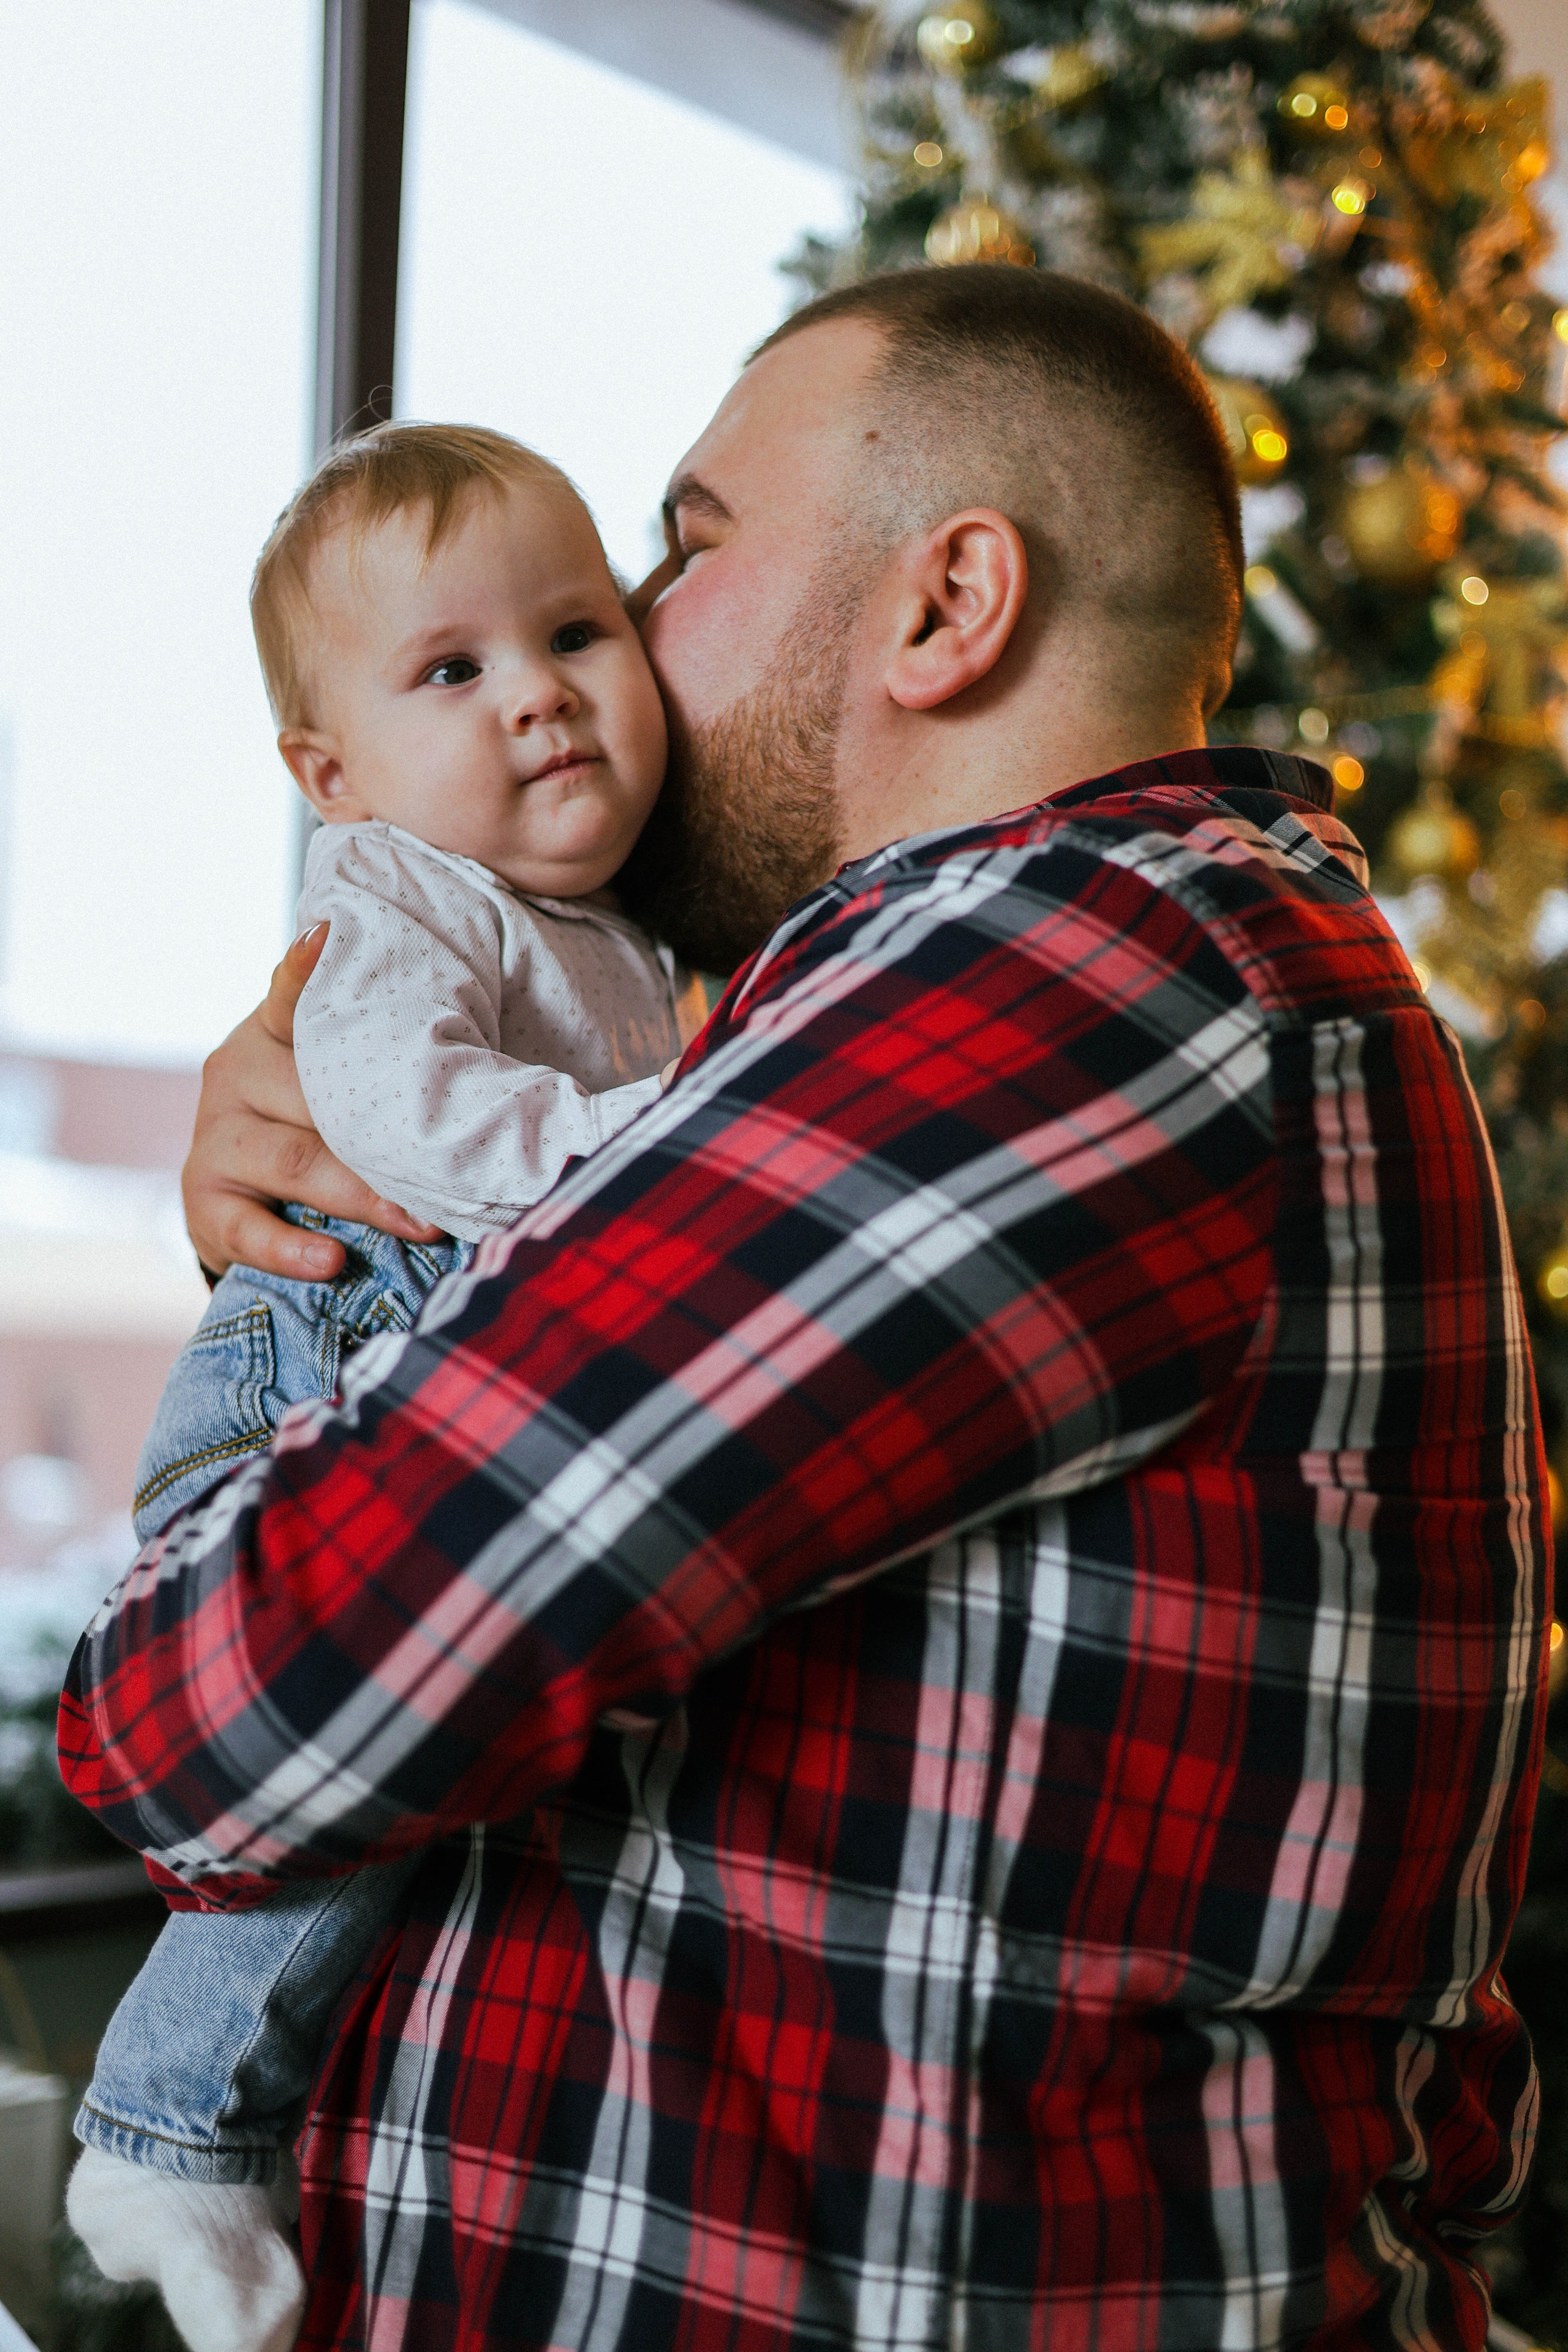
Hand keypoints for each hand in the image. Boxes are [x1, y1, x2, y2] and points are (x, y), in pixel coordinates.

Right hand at [183, 925, 442, 1278]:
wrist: (252, 1208)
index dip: (305, 970)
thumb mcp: (347, 1085)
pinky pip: (246, 1227)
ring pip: (295, 1160)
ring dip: (362, 1195)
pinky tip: (331, 1262)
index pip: (291, 995)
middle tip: (451, 1166)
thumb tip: (472, 1061)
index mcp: (275, 1032)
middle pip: (314, 1094)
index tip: (326, 938)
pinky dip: (292, 1248)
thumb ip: (379, 1059)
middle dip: (387, 1135)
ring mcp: (216, 1135)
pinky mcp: (201, 1199)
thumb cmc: (328, 1131)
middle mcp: (237, 1071)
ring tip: (419, 1224)